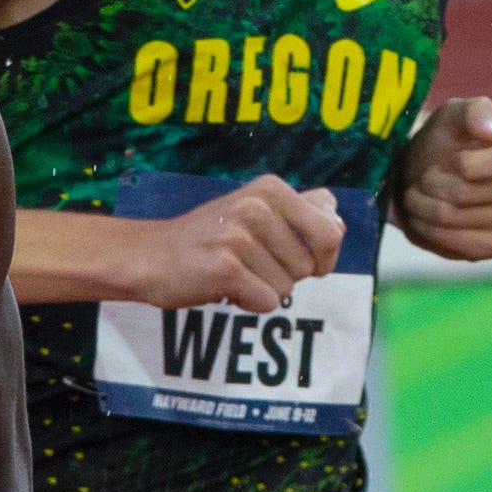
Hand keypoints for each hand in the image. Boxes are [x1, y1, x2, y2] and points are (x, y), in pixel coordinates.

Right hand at [129, 173, 346, 311]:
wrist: (151, 256)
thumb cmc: (210, 237)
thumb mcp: (256, 209)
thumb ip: (303, 212)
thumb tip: (339, 222)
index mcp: (271, 188)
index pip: (331, 232)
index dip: (323, 257)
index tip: (299, 258)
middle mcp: (257, 205)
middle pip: (309, 267)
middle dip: (285, 276)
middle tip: (248, 262)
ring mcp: (239, 236)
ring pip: (287, 288)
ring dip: (263, 289)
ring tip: (234, 271)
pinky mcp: (225, 268)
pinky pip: (266, 303)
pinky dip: (248, 303)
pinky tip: (223, 286)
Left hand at [393, 95, 491, 258]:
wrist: (420, 178)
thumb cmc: (441, 143)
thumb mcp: (452, 115)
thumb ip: (473, 111)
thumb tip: (488, 130)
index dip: (464, 163)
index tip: (449, 158)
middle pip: (464, 193)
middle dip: (430, 184)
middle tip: (423, 179)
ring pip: (453, 219)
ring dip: (422, 207)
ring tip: (416, 197)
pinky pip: (465, 247)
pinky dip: (432, 233)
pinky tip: (425, 221)